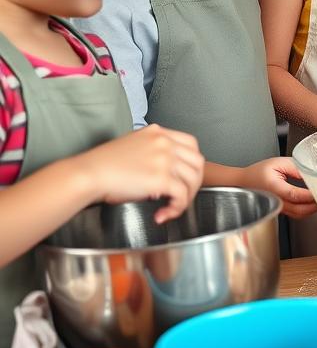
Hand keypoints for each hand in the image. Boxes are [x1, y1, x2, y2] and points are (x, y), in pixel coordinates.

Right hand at [82, 125, 203, 223]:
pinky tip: (163, 214)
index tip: (186, 175)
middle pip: (197, 162)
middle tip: (182, 196)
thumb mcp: (133, 146)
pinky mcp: (161, 179)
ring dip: (186, 198)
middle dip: (194, 182)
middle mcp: (164, 143)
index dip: (191, 163)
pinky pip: (181, 196)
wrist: (87, 173)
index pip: (191, 144)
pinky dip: (176, 209)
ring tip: (171, 207)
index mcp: (158, 133)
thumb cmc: (103, 165)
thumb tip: (167, 173)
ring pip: (193, 180)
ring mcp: (165, 160)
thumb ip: (153, 152)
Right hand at [240, 157, 316, 218]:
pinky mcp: (281, 210)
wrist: (243, 182)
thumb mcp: (278, 163)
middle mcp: (276, 201)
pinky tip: (313, 202)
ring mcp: (278, 208)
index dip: (310, 195)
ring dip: (312, 209)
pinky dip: (306, 210)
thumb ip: (296, 168)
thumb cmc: (258, 172)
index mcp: (274, 188)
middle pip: (299, 210)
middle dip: (315, 205)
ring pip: (299, 214)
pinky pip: (296, 214)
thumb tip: (311, 175)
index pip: (295, 195)